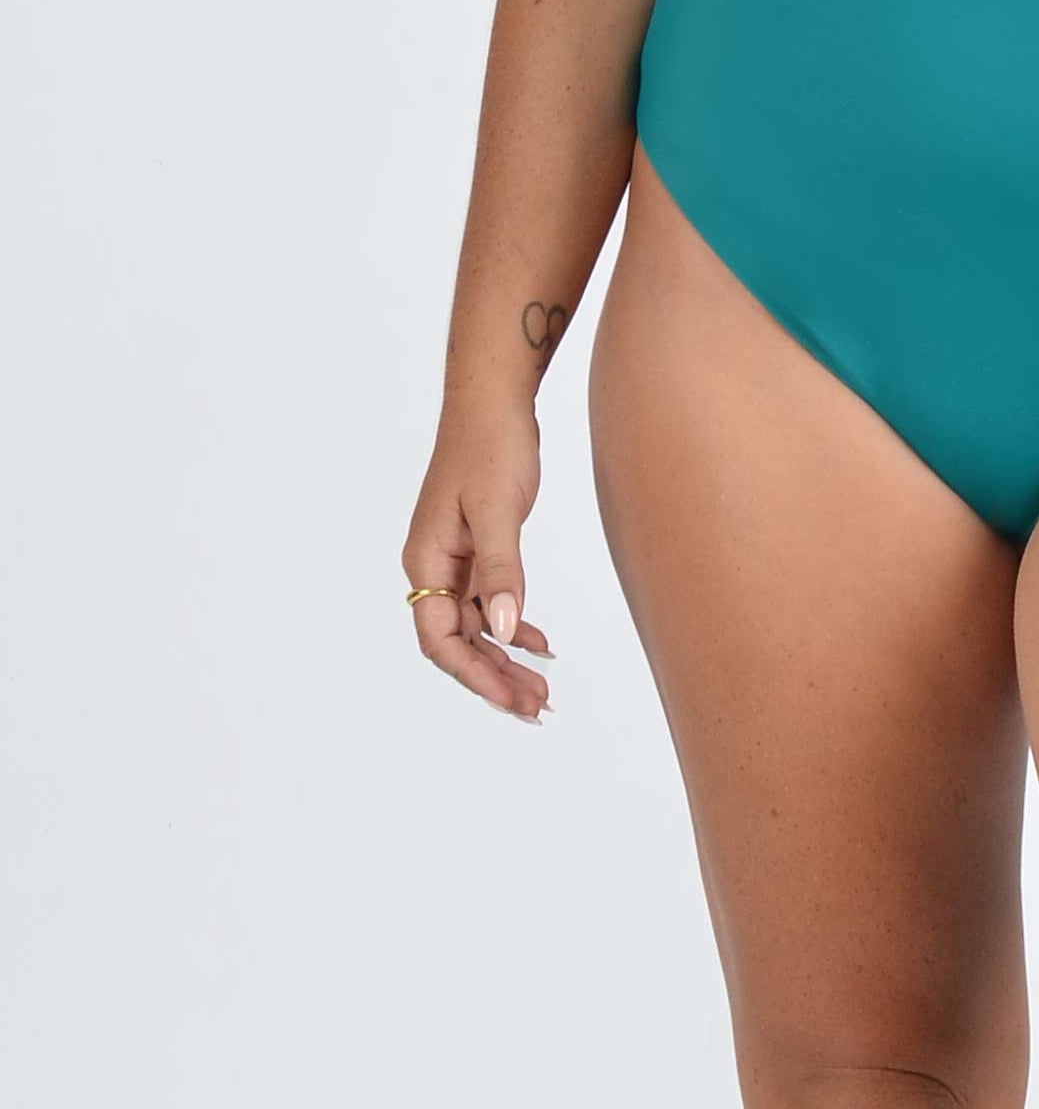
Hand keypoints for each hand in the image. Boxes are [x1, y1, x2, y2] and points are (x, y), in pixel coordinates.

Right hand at [401, 402, 554, 720]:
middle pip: (457, 642)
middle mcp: (433, 567)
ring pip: (475, 625)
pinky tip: (538, 642)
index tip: (512, 700)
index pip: (440, 640)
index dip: (475, 675)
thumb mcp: (498, 509)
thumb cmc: (490, 445)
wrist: (494, 400)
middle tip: (536, 708)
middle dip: (494, 678)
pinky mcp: (476, 548)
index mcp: (426, 561)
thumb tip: (503, 632)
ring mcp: (454, 559)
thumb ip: (500, 572)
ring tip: (541, 690)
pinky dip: (512, 624)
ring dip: (505, 658)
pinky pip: (488, 601)